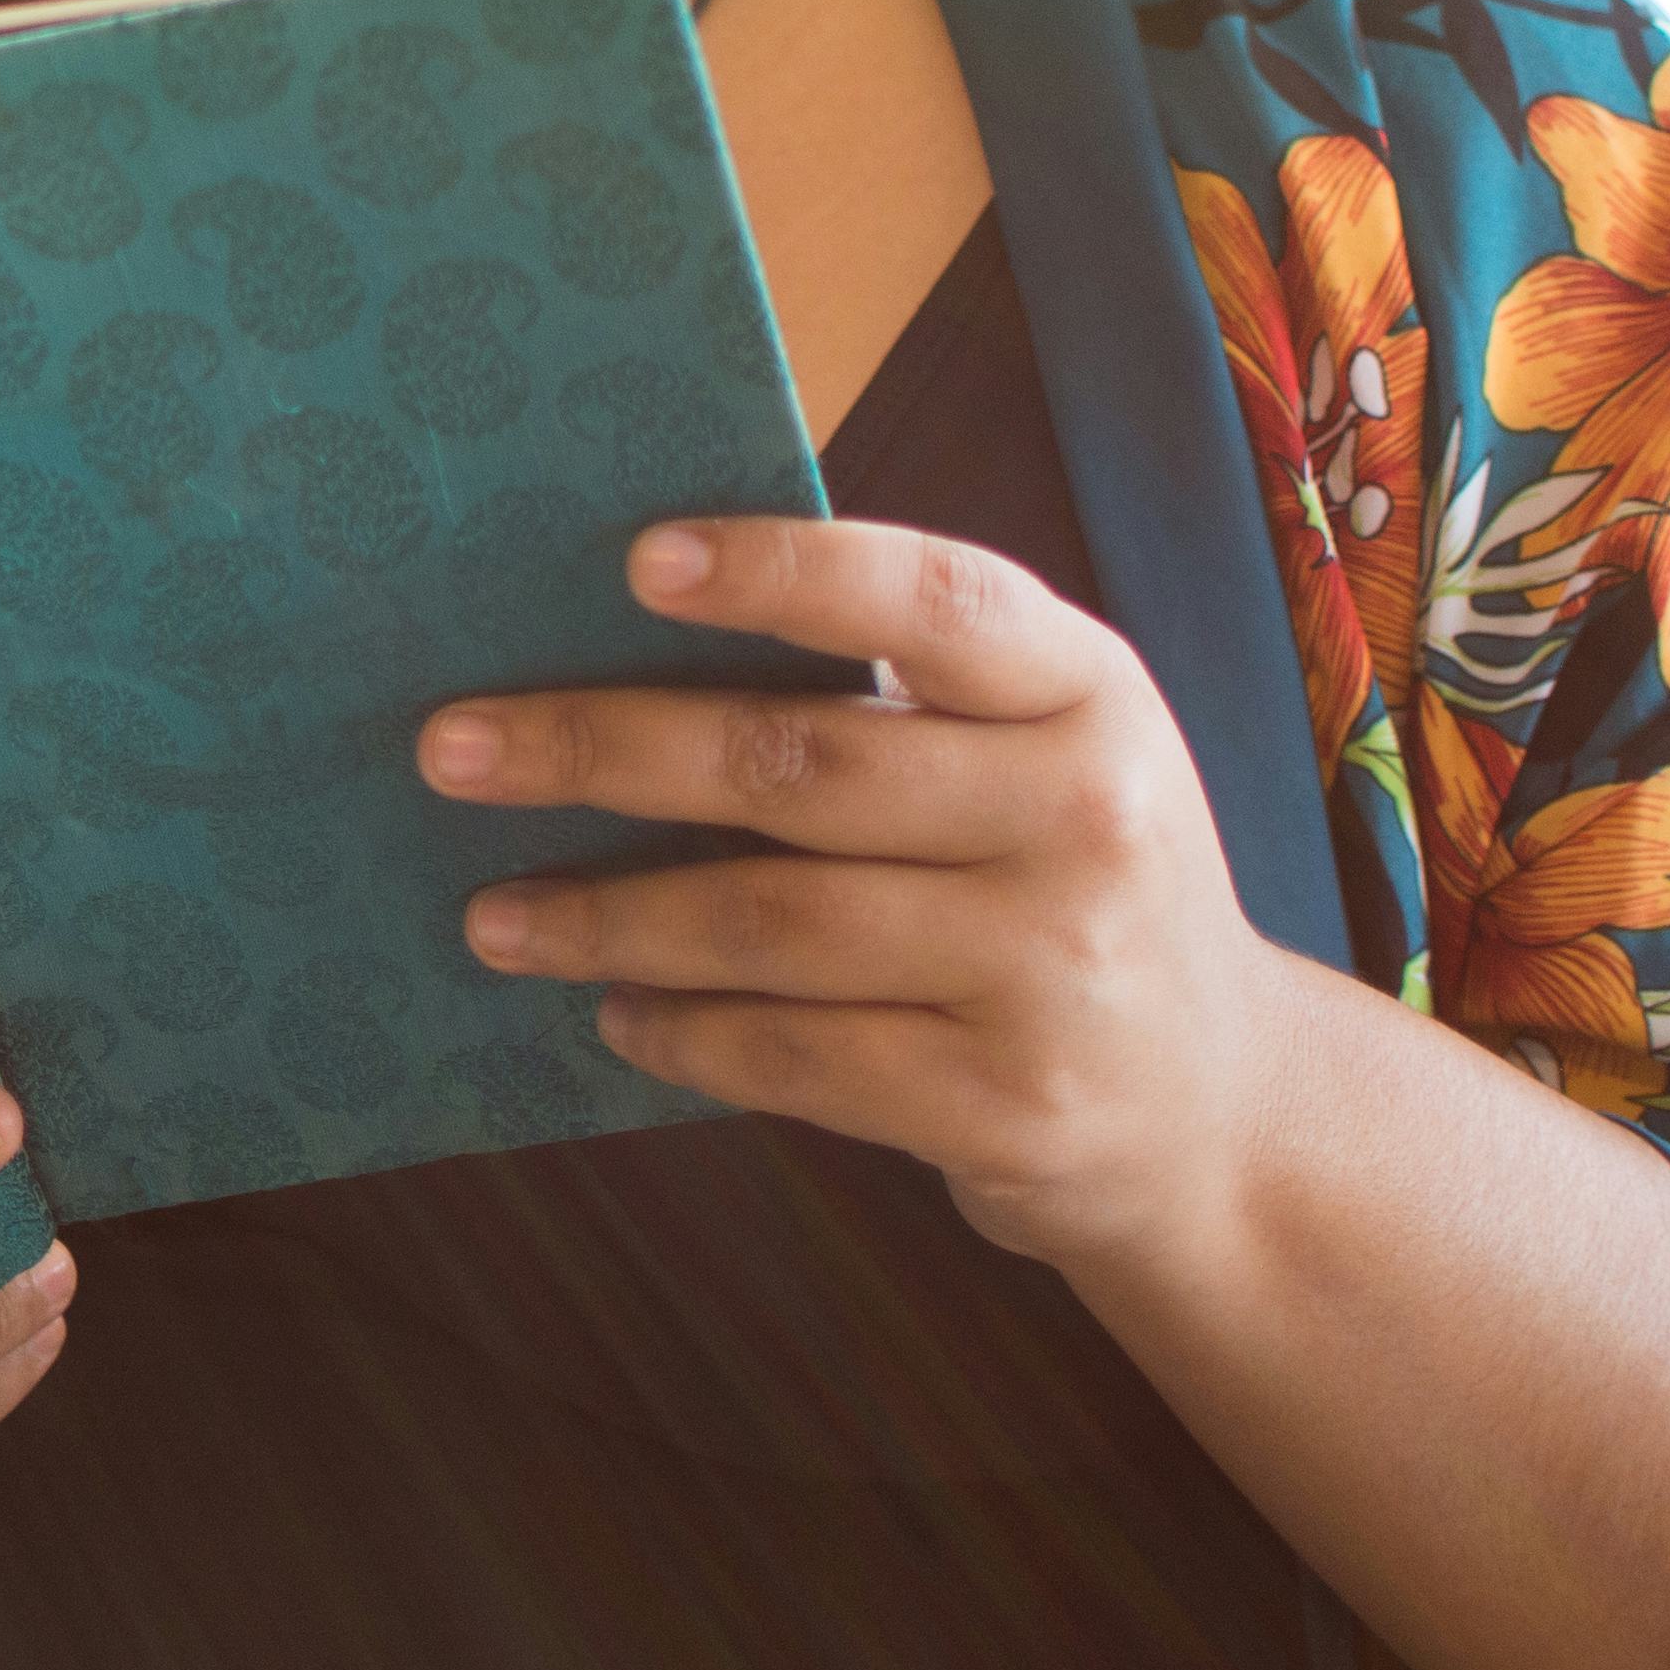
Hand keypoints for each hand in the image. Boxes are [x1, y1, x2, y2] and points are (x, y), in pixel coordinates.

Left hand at [418, 516, 1310, 1274]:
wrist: (1222, 1111)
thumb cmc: (1064, 881)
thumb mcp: (1039, 754)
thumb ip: (892, 696)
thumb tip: (618, 635)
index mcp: (1088, 691)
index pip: (932, 601)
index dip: (784, 572)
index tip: (635, 558)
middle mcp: (1088, 817)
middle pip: (802, 764)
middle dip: (601, 751)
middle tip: (448, 749)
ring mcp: (1056, 971)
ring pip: (772, 924)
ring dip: (604, 917)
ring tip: (492, 912)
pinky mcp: (1009, 1107)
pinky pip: (795, 1057)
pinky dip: (682, 1032)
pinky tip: (614, 1012)